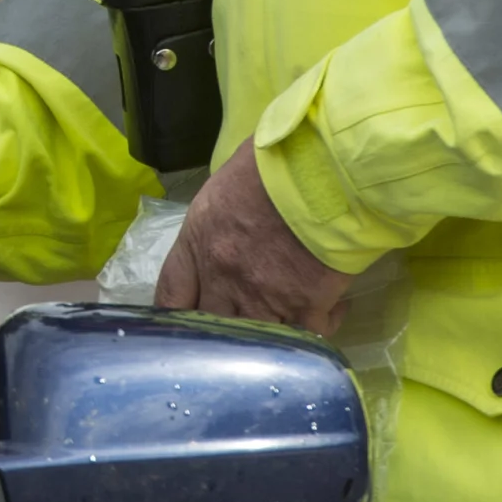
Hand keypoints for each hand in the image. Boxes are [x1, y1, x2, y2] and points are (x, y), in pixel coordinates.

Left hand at [155, 143, 347, 332]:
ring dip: (271, 331)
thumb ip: (216, 221)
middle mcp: (222, 276)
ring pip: (256, 338)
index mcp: (198, 241)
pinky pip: (305, 335)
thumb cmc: (275, 163)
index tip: (187, 322)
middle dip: (224, 326)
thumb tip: (224, 231)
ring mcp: (262, 296)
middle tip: (245, 320)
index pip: (171, 293)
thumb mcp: (225, 186)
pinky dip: (319, 326)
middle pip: (211, 323)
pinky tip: (331, 309)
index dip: (177, 314)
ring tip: (288, 317)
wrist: (325, 168)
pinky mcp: (305, 306)